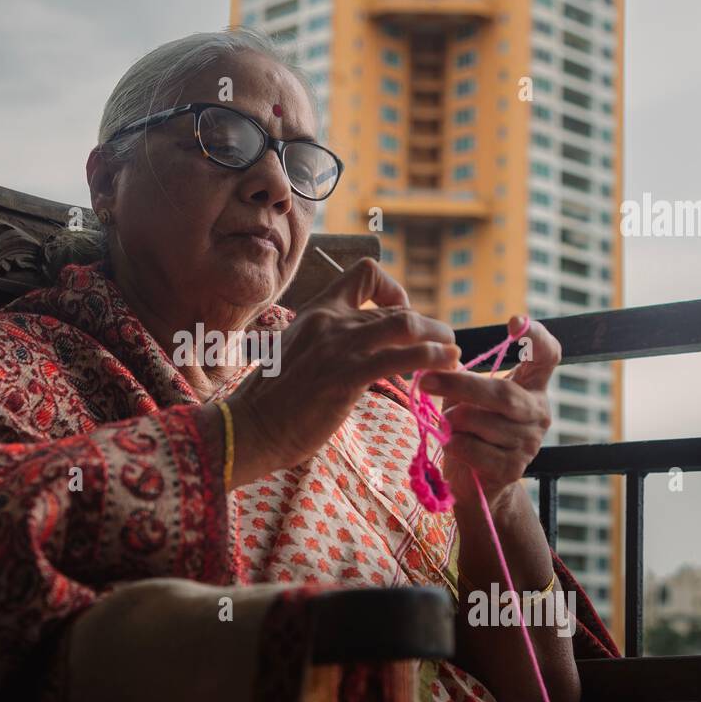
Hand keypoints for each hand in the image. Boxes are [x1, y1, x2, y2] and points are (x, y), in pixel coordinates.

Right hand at [226, 258, 460, 487]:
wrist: (248, 428)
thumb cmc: (271, 403)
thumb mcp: (297, 356)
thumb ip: (326, 346)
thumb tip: (356, 353)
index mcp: (316, 312)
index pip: (364, 273)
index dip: (393, 290)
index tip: (400, 316)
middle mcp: (328, 322)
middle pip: (394, 310)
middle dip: (428, 329)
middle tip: (442, 349)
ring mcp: (337, 348)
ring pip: (405, 325)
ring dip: (438, 337)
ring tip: (452, 353)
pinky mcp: (346, 376)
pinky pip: (401, 357)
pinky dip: (432, 357)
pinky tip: (446, 364)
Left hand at [417, 315, 560, 508]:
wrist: (474, 479)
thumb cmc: (470, 428)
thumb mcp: (468, 396)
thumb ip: (461, 375)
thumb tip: (436, 357)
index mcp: (533, 387)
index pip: (548, 356)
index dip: (536, 337)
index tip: (513, 323)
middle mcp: (539, 412)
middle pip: (503, 393)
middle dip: (460, 385)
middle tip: (425, 381)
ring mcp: (529, 443)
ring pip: (483, 422)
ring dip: (453, 420)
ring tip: (445, 423)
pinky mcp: (512, 468)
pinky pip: (474, 448)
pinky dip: (454, 443)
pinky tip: (450, 442)